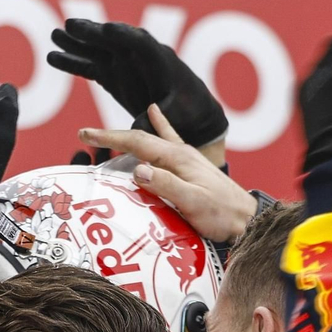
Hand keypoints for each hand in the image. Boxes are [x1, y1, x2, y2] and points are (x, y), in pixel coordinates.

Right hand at [49, 19, 227, 147]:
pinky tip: (54, 56)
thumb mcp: (175, 117)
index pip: (140, 43)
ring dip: (77, 43)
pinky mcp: (114, 77)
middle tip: (70, 26)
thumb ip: (155, 120)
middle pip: (113, 40)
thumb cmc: (189, 114)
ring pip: (98, 50)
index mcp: (160, 62)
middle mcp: (139, 58)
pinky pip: (91, 66)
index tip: (106, 30)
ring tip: (55, 35)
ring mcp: (124, 65)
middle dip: (93, 33)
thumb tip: (137, 128)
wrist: (191, 116)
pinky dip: (73, 62)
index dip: (123, 36)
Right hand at [78, 105, 258, 242]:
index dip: (109, 137)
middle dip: (111, 136)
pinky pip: (168, 140)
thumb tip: (138, 170)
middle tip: (85, 136)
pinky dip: (160, 125)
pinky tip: (155, 112)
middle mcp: (180, 153)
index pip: (137, 142)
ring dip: (128, 135)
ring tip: (109, 132)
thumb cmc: (220, 214)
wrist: (246, 219)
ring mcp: (185, 158)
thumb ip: (166, 185)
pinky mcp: (189, 166)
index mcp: (177, 158)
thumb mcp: (192, 202)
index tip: (86, 135)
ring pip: (150, 140)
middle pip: (140, 138)